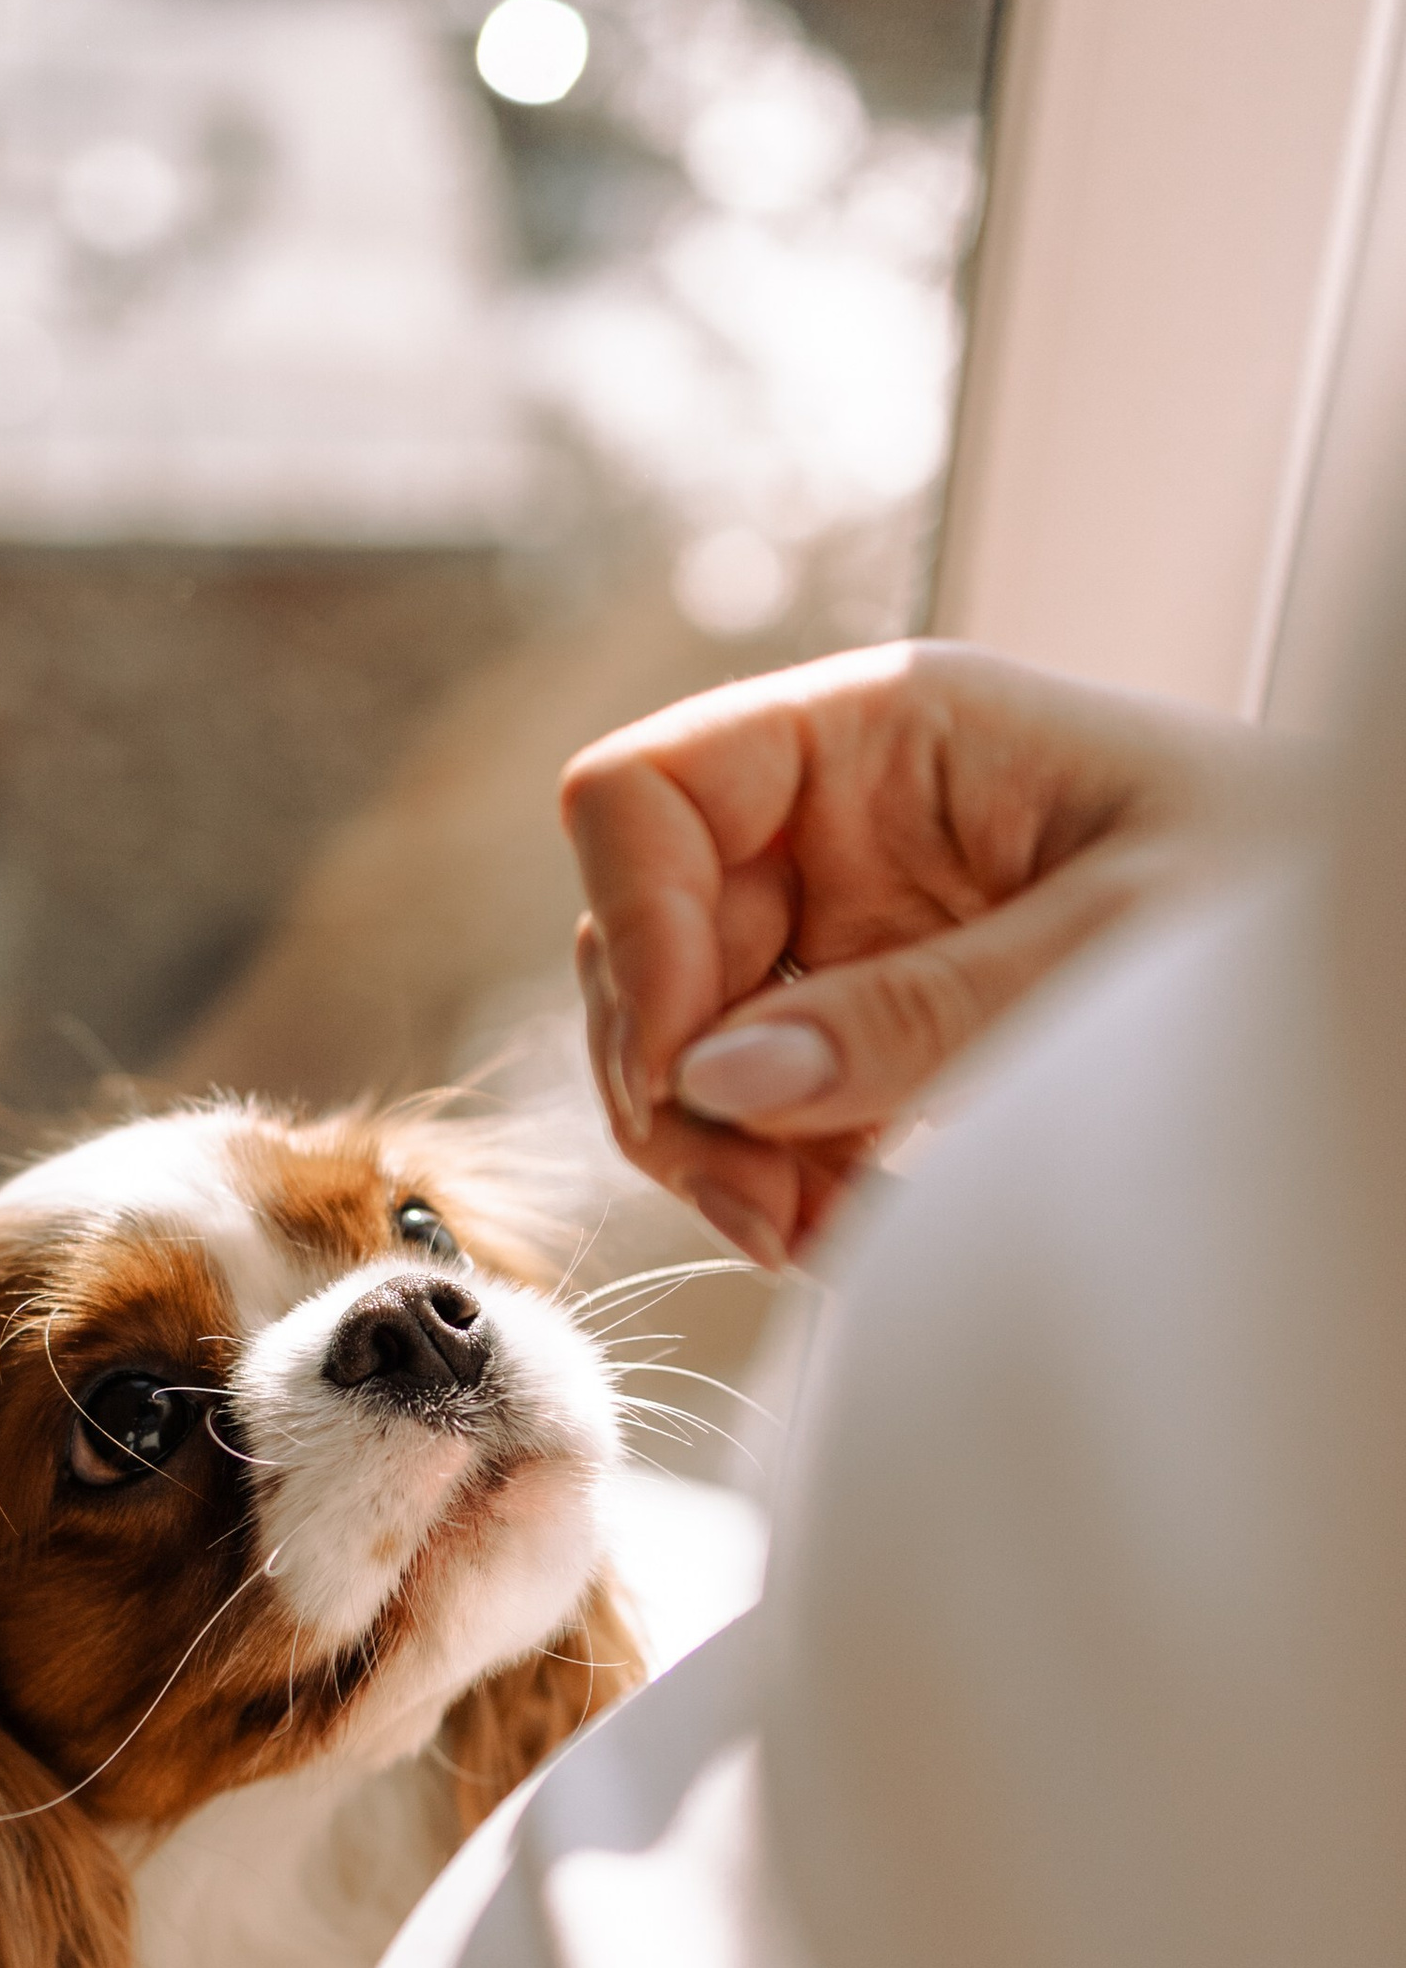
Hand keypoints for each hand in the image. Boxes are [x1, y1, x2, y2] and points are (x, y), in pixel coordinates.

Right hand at [560, 644, 1279, 1266]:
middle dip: (674, 1081)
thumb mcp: (1117, 947)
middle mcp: (841, 819)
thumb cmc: (1293, 897)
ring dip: (721, 1153)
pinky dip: (779, 1181)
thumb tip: (718, 1080)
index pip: (645, 792)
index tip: (695, 1069)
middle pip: (644, 935)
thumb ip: (919, 1013)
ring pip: (689, 1039)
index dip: (637, 926)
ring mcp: (850, 924)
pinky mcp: (876, 1023)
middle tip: (759, 1207)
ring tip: (814, 1237)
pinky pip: (764, 1105)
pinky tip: (849, 1228)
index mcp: (888, 731)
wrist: (1379, 961)